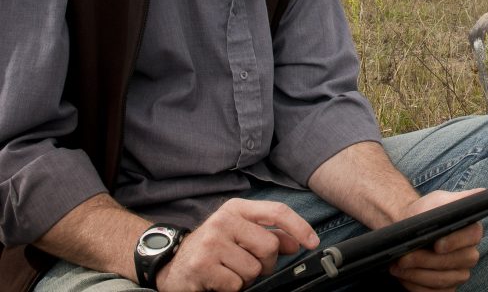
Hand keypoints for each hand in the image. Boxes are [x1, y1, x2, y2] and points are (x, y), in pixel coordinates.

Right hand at [155, 198, 318, 291]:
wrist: (170, 263)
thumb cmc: (211, 248)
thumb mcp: (239, 234)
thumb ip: (268, 235)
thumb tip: (297, 242)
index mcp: (236, 209)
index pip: (277, 212)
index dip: (300, 227)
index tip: (312, 242)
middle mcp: (223, 221)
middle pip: (269, 246)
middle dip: (265, 263)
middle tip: (248, 265)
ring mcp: (212, 242)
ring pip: (254, 269)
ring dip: (246, 278)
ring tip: (229, 272)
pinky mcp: (202, 265)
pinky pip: (236, 284)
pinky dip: (232, 288)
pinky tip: (218, 280)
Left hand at [388, 190, 485, 291]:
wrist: (407, 231)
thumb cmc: (425, 214)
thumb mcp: (440, 201)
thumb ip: (462, 198)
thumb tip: (484, 193)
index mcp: (472, 232)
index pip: (472, 237)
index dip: (455, 242)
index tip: (437, 244)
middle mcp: (469, 255)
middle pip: (454, 263)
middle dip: (426, 261)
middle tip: (404, 256)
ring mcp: (458, 274)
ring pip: (441, 280)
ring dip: (416, 274)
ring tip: (398, 266)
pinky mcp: (446, 288)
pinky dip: (415, 286)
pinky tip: (403, 277)